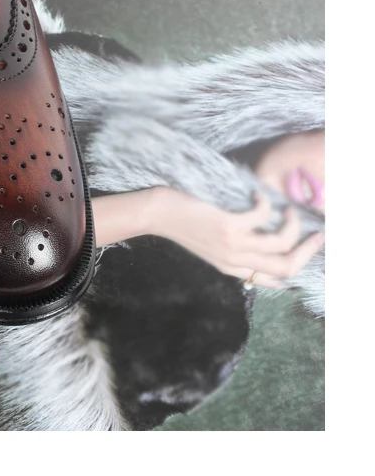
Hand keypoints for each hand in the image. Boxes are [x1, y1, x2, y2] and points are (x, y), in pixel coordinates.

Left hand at [152, 189, 324, 288]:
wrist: (157, 215)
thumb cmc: (184, 225)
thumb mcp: (211, 248)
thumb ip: (235, 253)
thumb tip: (260, 251)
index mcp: (232, 269)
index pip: (276, 280)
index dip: (300, 267)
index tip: (311, 250)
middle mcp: (234, 261)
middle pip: (286, 266)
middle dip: (310, 249)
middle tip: (318, 231)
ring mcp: (231, 245)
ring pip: (280, 243)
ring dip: (292, 224)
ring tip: (289, 209)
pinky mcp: (226, 226)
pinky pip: (262, 217)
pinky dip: (266, 203)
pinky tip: (257, 195)